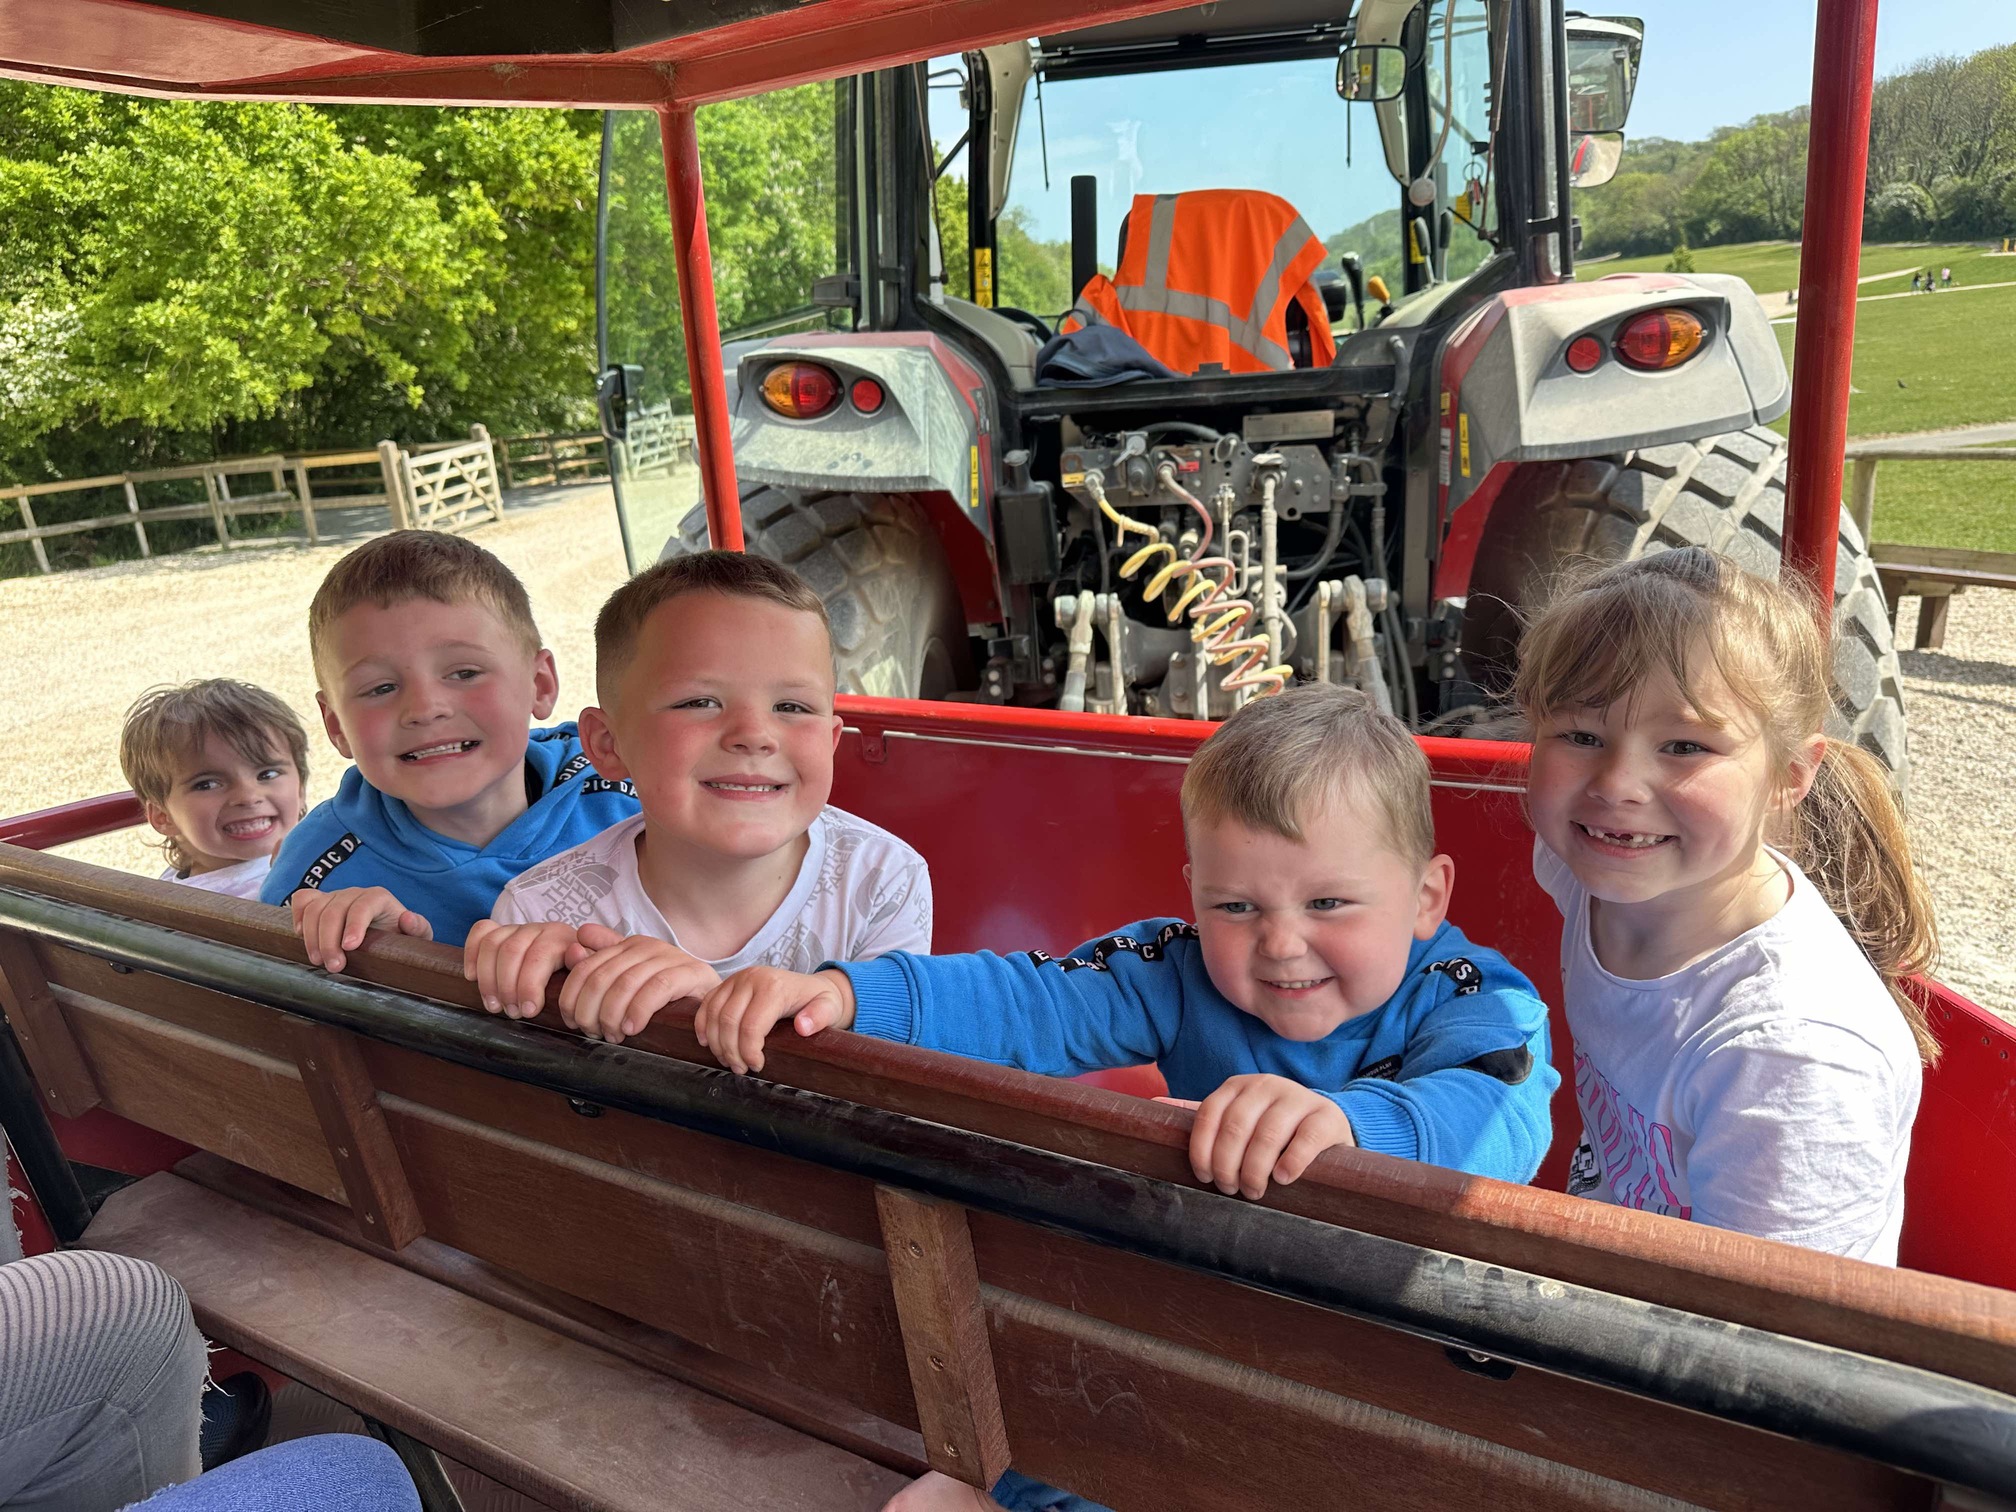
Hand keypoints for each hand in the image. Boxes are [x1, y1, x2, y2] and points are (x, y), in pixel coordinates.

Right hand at [289, 887, 431, 971]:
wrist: (386, 932)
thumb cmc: (400, 936)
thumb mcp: (417, 935)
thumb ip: (418, 928)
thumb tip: (407, 919)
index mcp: (379, 898)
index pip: (364, 906)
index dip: (355, 925)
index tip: (349, 947)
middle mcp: (354, 894)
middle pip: (334, 910)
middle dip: (330, 941)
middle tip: (334, 967)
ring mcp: (334, 897)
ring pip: (314, 908)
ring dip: (311, 937)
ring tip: (318, 961)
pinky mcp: (319, 903)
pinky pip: (302, 900)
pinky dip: (297, 915)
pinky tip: (300, 935)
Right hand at [463, 919, 580, 1018]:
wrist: (575, 958)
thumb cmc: (578, 974)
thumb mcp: (589, 973)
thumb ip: (584, 964)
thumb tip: (575, 954)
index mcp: (561, 938)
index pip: (539, 955)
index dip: (529, 986)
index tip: (528, 1012)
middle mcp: (538, 928)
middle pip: (512, 951)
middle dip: (507, 987)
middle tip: (511, 1013)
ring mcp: (517, 928)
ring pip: (492, 944)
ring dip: (488, 979)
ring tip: (494, 1006)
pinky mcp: (500, 930)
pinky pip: (480, 931)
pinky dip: (471, 953)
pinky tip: (472, 977)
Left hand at [553, 923, 720, 1042]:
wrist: (715, 996)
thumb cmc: (669, 993)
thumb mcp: (632, 978)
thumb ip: (601, 965)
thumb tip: (572, 949)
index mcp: (628, 945)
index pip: (586, 967)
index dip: (572, 997)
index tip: (573, 1022)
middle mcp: (647, 946)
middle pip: (602, 977)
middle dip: (591, 1011)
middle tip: (594, 1033)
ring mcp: (670, 957)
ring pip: (626, 983)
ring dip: (612, 1015)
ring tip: (614, 1035)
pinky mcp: (691, 972)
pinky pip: (658, 988)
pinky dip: (639, 1010)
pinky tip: (632, 1028)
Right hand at [694, 967, 855, 1074]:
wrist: (810, 986)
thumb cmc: (819, 1001)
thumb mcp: (829, 1008)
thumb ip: (820, 1017)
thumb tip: (803, 1028)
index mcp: (774, 986)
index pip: (751, 1025)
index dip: (749, 1051)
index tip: (757, 1066)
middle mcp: (751, 978)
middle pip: (728, 1021)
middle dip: (731, 1051)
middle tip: (740, 1069)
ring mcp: (736, 979)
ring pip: (713, 1014)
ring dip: (716, 1043)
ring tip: (728, 1061)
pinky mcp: (726, 983)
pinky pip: (706, 1004)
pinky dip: (703, 1025)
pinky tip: (708, 1043)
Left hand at [1173, 1074, 1355, 1199]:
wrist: (1326, 1122)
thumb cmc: (1271, 1126)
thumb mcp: (1236, 1117)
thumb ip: (1202, 1114)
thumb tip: (1152, 1106)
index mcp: (1236, 1087)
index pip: (1208, 1115)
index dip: (1201, 1150)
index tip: (1203, 1177)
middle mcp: (1265, 1086)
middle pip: (1236, 1127)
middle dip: (1227, 1165)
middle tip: (1230, 1190)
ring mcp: (1298, 1098)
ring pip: (1268, 1135)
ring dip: (1255, 1169)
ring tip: (1254, 1191)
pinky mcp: (1326, 1116)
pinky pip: (1306, 1139)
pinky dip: (1291, 1162)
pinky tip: (1282, 1178)